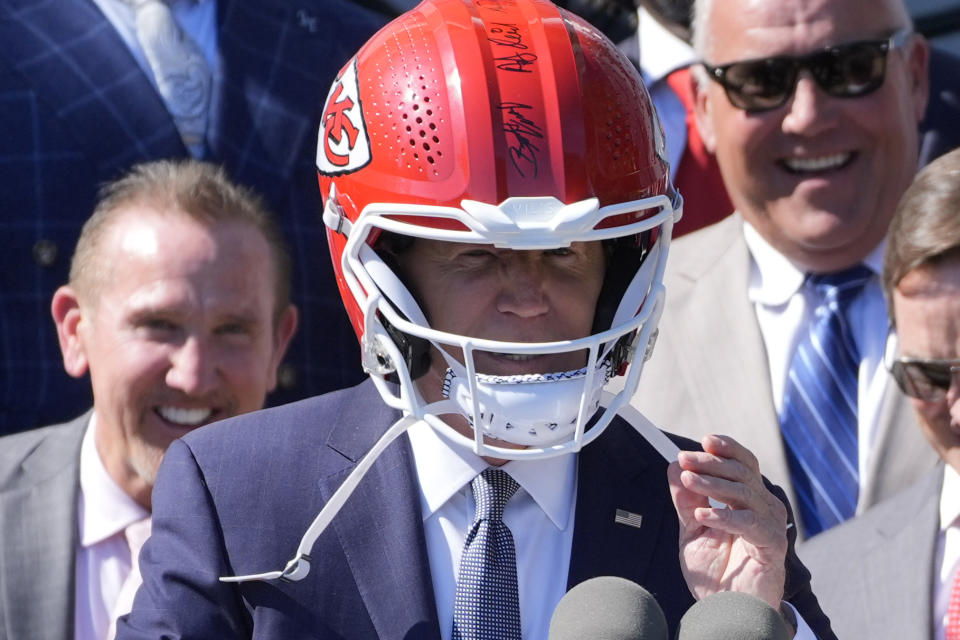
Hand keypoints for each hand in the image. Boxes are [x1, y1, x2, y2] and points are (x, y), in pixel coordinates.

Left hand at [668, 434, 788, 609]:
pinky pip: (749, 523)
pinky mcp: (772, 545)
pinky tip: (702, 516)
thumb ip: (686, 501)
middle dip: (711, 463)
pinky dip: (723, 516)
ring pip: (744, 492)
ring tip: (687, 482)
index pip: (743, 463)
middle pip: (743, 472)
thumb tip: (673, 468)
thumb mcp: (692, 530)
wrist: (727, 610)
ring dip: (713, 484)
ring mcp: (771, 525)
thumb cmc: (716, 572)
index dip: (727, 449)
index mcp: (748, 499)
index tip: (704, 441)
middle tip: (685, 461)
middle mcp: (763, 507)